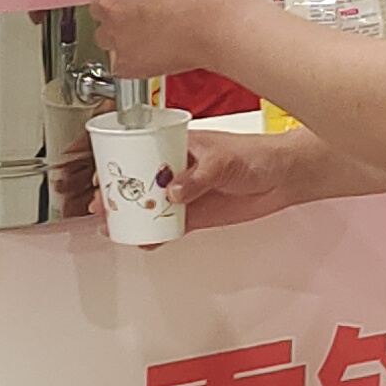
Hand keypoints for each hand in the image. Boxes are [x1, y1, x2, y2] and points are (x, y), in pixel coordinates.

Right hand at [79, 124, 317, 230]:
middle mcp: (177, 168)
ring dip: (130, 215)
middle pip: (138, 181)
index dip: (117, 162)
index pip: (139, 150)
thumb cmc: (257, 154)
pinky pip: (169, 226)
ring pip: (150, 205)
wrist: (284, 177)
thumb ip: (197, 177)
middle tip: (101, 204)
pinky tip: (142, 240)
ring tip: (112, 226)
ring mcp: (185, 192)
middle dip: (116, 193)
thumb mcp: (223, 161)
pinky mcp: (196, 214)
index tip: (102, 174)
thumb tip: (173, 192)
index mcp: (177, 145)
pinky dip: (154, 234)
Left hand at [87, 0, 248, 81]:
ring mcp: (114, 35)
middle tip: (142, 22)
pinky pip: (119, 65)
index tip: (134, 4)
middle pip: (101, 14)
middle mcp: (109, 5)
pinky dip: (133, 63)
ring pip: (106, 40)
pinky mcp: (123, 63)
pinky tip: (153, 54)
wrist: (214, 26)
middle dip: (119, 18)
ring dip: (123, 40)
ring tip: (150, 39)